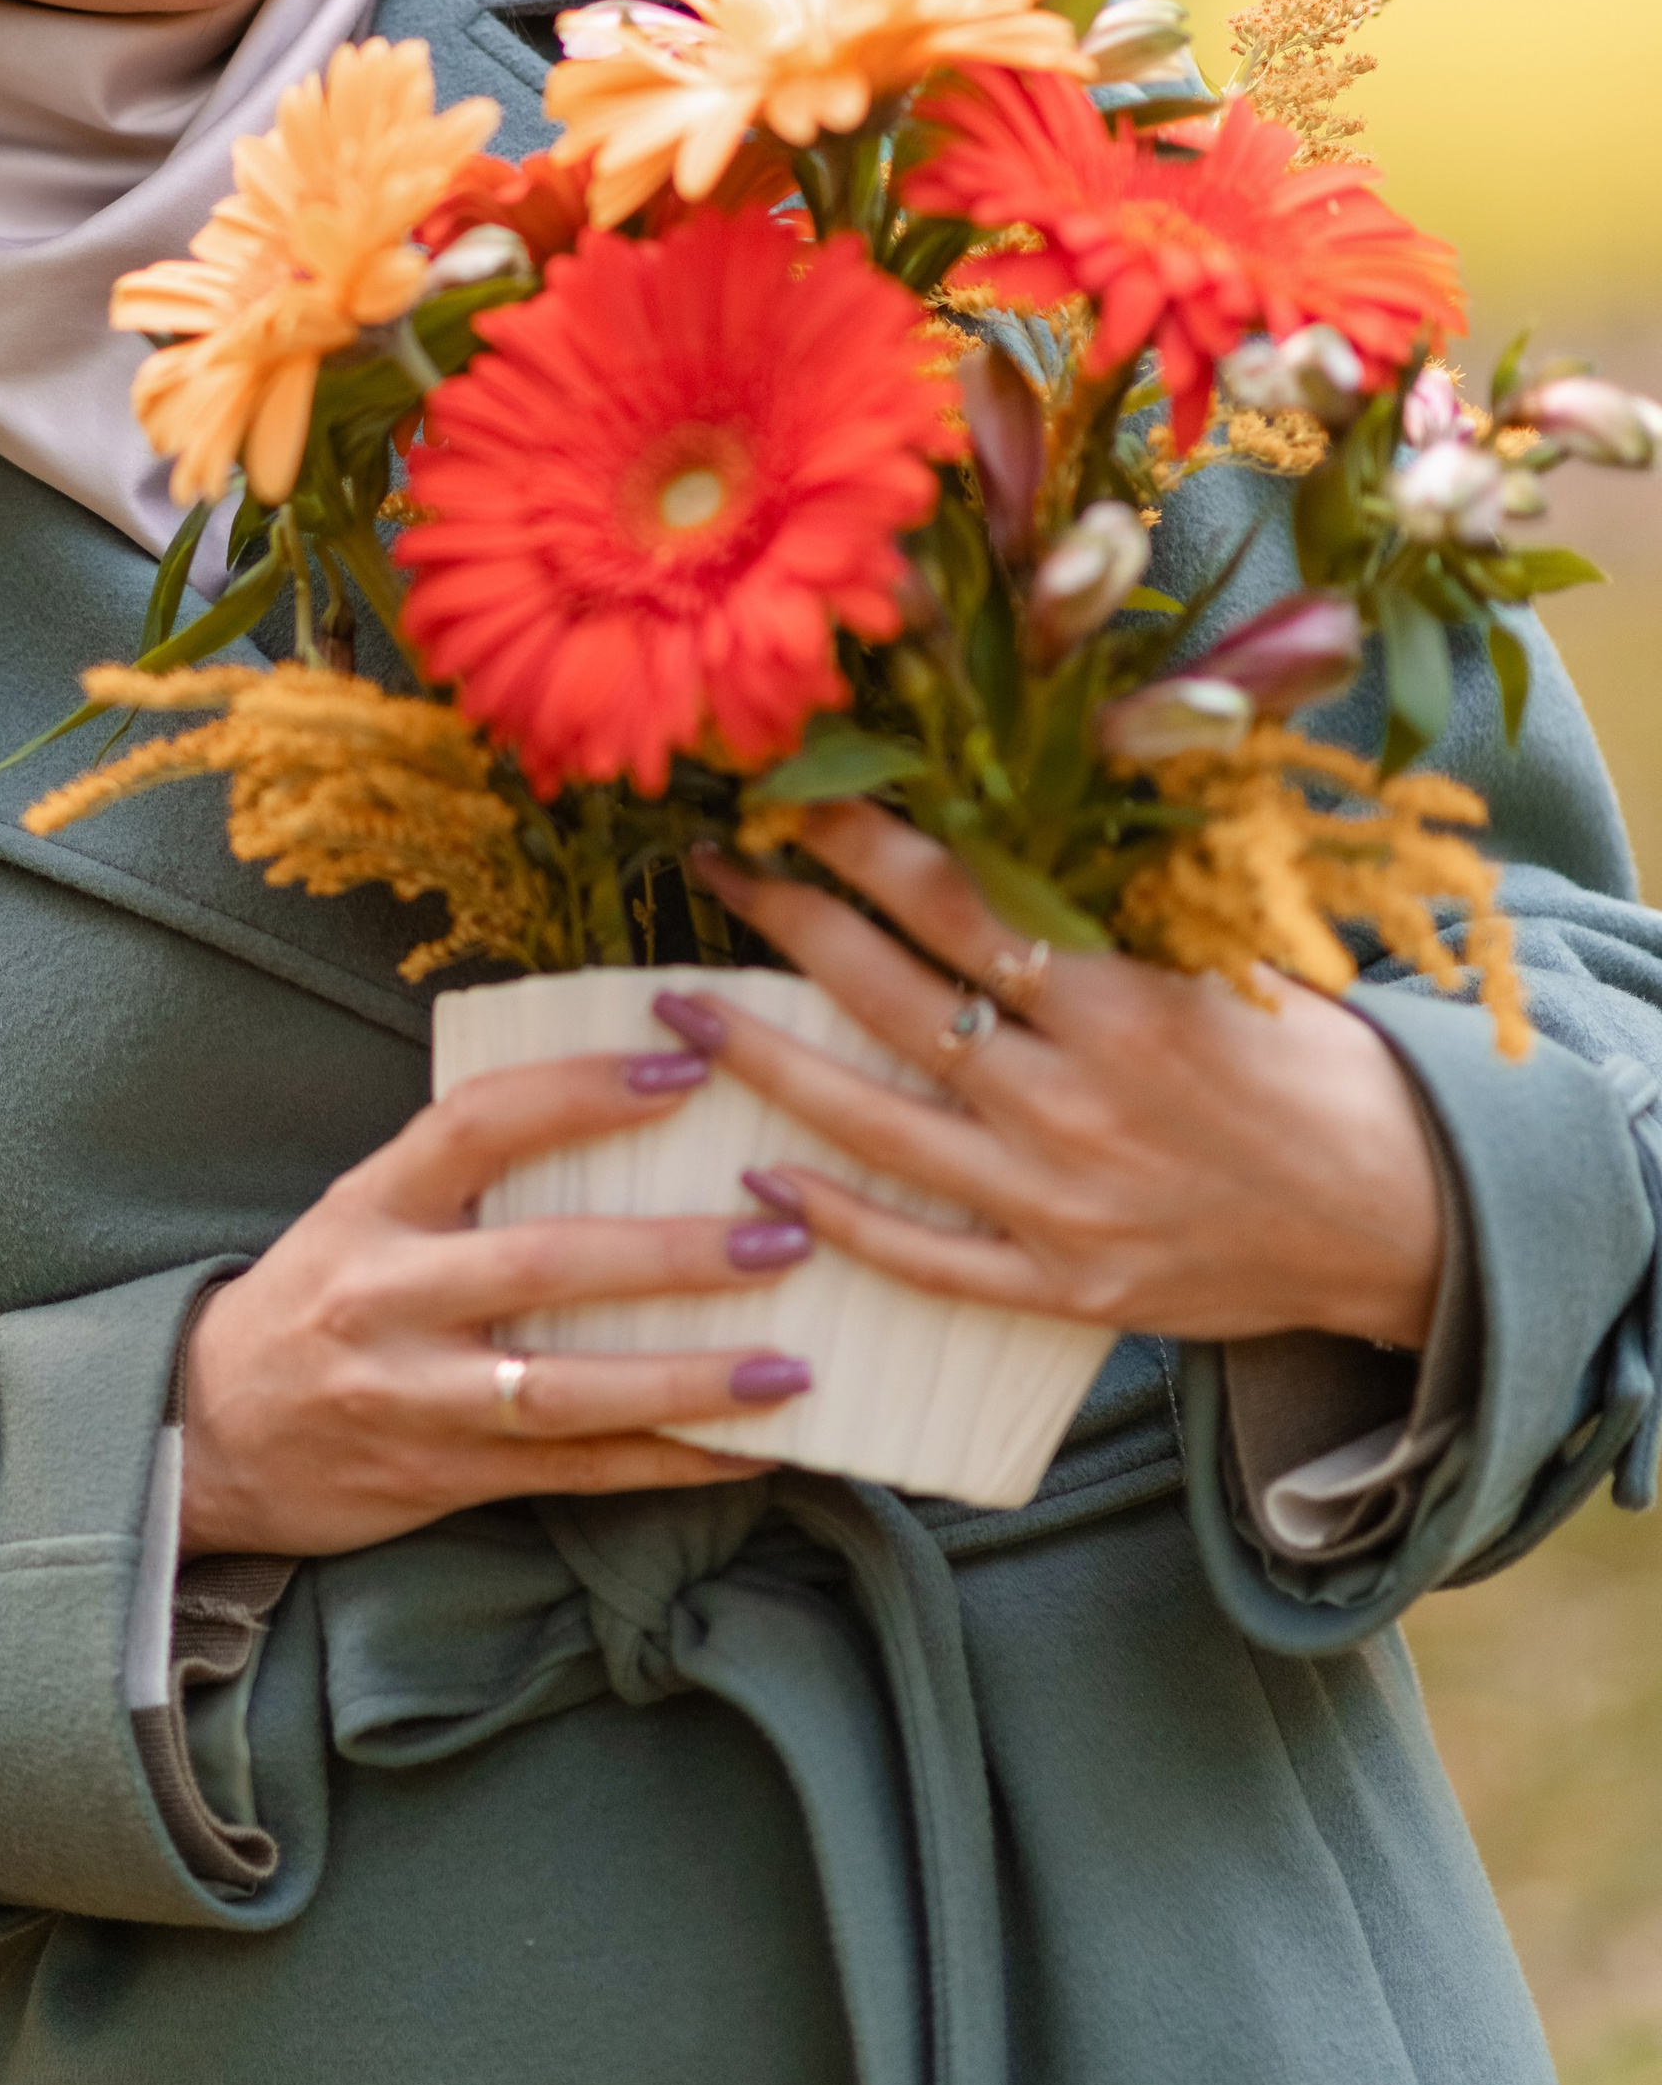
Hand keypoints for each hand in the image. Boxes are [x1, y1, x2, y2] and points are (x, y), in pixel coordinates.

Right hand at [178, 1049, 819, 1558]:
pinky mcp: (444, 1481)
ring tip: (790, 1365)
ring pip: (565, 1391)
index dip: (581, 1091)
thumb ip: (464, 1175)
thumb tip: (628, 1104)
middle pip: (541, 1266)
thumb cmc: (313, 1300)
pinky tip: (758, 1452)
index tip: (686, 1069)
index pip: (479, 1124)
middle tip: (781, 1234)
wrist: (202, 1437)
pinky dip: (671, 1466)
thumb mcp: (362, 1213)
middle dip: (670, 1254)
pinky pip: (576, 1476)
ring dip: (687, 1381)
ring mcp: (413, 1398)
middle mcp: (386, 1298)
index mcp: (370, 1206)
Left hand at [680, 803, 1442, 1353]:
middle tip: (708, 867)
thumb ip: (1114, 908)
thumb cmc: (1315, 1070)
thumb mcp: (1229, 963)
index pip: (956, 901)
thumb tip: (1000, 810)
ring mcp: (1060, 1206)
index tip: (787, 794)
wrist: (1404, 1224)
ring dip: (766, 1064)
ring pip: (875, 1127)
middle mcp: (1076, 1102)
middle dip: (787, 922)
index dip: (860, 842)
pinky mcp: (1063, 1290)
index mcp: (1123, 1002)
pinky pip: (923, 1256)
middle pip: (892, 996)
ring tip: (680, 1010)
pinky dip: (837, 1220)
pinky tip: (759, 1177)